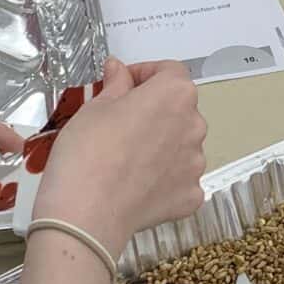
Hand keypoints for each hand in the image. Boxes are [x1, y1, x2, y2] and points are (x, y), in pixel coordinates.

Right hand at [18, 58, 207, 283]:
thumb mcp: (95, 107)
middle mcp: (196, 126)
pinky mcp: (191, 196)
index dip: (144, 74)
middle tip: (119, 123)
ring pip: (180, 144)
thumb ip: (116, 84)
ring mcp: (197, 164)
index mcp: (175, 95)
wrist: (87, 213)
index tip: (122, 85)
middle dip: (154, 110)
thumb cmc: (87, 151)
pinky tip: (136, 185)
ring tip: (126, 158)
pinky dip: (163, 178)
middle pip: (179, 109)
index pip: (170, 72)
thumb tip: (120, 70)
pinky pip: (180, 179)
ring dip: (161, 144)